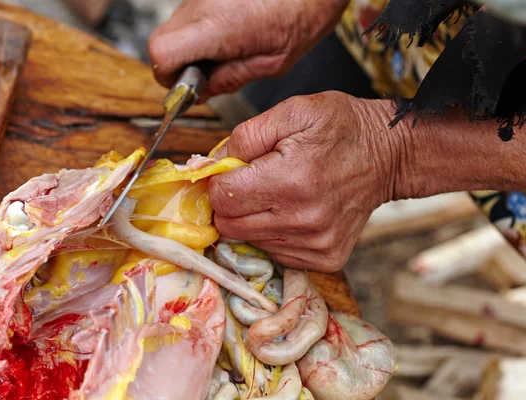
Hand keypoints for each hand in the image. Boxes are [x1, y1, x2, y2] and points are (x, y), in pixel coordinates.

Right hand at [148, 0, 348, 98]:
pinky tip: (229, 35)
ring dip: (190, 46)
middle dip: (177, 64)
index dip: (169, 77)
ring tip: (224, 52)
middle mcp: (203, 4)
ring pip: (175, 27)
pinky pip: (192, 14)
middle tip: (205, 75)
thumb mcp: (272, 62)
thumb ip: (231, 78)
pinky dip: (201, 30)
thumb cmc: (304, 11)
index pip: (162, 54)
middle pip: (161, 40)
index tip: (188, 89)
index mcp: (218, 26)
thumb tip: (205, 91)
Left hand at [208, 92, 405, 270]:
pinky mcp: (326, 257)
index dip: (218, 182)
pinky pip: (276, 254)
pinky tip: (292, 213)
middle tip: (249, 184)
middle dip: (230, 203)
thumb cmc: (341, 129)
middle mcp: (303, 218)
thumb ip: (245, 136)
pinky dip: (274, 234)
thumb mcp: (293, 111)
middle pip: (230, 225)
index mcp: (291, 179)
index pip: (223, 197)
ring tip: (277, 195)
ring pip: (251, 241)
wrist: (389, 156)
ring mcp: (316, 243)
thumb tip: (209, 165)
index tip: (231, 172)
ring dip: (253, 219)